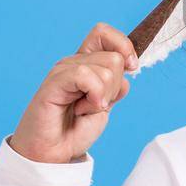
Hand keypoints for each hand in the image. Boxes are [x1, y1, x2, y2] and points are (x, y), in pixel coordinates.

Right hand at [8, 22, 138, 164]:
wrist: (54, 152)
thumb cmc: (76, 129)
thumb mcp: (106, 102)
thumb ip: (116, 82)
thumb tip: (130, 65)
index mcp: (86, 63)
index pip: (103, 33)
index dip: (123, 46)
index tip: (131, 68)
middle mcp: (74, 62)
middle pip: (115, 57)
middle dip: (115, 86)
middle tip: (97, 103)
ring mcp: (63, 70)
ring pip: (106, 69)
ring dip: (104, 96)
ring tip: (85, 109)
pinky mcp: (54, 82)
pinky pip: (85, 75)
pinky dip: (94, 95)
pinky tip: (83, 109)